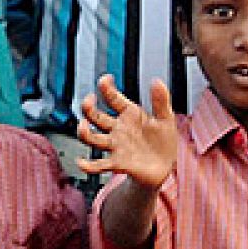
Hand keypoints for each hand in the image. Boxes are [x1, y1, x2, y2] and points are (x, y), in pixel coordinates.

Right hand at [76, 75, 176, 189]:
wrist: (166, 169)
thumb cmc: (164, 142)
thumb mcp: (166, 119)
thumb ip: (161, 101)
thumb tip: (157, 81)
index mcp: (129, 115)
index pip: (113, 98)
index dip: (106, 88)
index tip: (105, 79)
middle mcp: (118, 129)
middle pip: (96, 116)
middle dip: (88, 107)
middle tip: (89, 100)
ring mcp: (115, 146)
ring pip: (93, 138)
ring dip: (85, 132)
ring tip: (83, 126)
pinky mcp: (117, 164)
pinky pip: (99, 165)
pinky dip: (88, 165)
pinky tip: (81, 163)